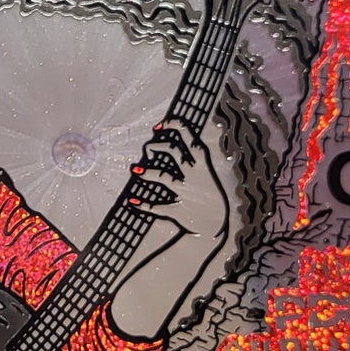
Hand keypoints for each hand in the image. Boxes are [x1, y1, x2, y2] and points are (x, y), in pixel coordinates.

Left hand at [130, 115, 229, 245]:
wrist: (216, 225)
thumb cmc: (210, 196)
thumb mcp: (207, 174)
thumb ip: (193, 160)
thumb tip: (173, 144)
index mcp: (202, 165)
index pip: (190, 138)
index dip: (174, 127)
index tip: (160, 125)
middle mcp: (193, 176)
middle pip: (173, 152)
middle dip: (157, 146)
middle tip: (148, 148)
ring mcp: (185, 193)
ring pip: (163, 177)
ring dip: (147, 172)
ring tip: (136, 170)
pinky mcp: (177, 210)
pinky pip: (157, 207)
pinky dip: (144, 205)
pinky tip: (133, 200)